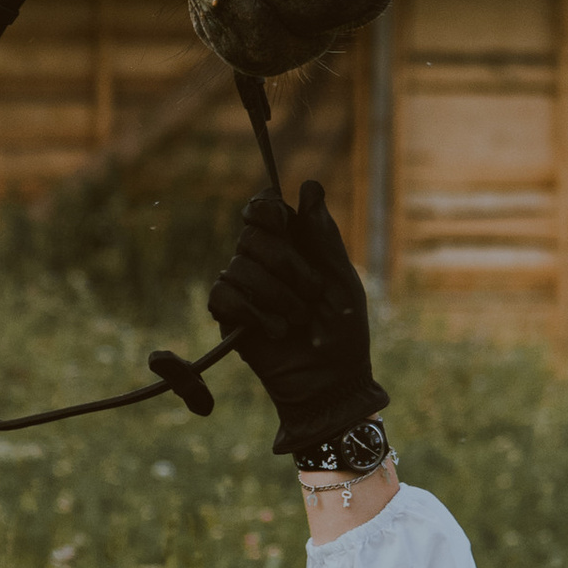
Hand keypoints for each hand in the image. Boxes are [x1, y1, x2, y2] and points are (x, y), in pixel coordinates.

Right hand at [207, 181, 385, 451]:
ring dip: (275, 295)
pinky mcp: (230, 316)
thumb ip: (323, 236)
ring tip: (298, 320)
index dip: (266, 209)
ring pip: (238, 266)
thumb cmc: (345, 332)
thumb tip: (309, 185)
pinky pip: (223, 295)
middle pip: (250, 234)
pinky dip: (251, 311)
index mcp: (294, 244)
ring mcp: (246, 287)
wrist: (330, 383)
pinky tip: (273, 330)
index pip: (263, 207)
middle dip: (285, 264)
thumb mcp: (342, 281)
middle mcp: (265, 261)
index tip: (283, 223)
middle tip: (312, 294)